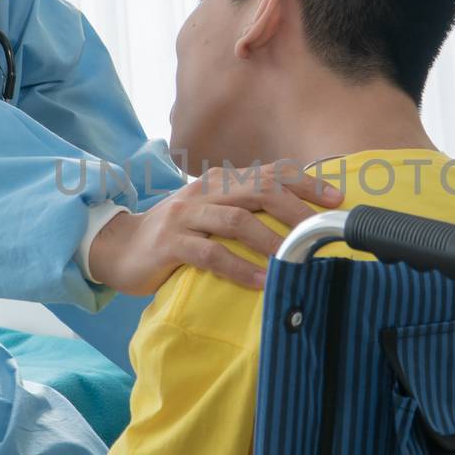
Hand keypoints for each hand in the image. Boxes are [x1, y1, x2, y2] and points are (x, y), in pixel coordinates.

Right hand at [87, 161, 344, 294]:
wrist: (118, 247)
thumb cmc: (176, 235)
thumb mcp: (211, 213)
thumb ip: (245, 209)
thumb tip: (297, 220)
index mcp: (220, 181)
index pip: (269, 172)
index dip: (305, 182)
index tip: (336, 200)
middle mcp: (205, 192)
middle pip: (258, 189)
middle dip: (295, 209)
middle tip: (320, 232)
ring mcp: (184, 216)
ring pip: (236, 219)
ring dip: (270, 240)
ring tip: (295, 260)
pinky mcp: (168, 244)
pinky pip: (209, 254)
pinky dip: (238, 268)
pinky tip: (260, 282)